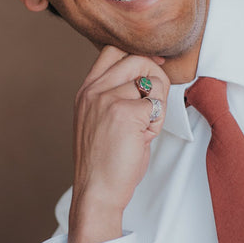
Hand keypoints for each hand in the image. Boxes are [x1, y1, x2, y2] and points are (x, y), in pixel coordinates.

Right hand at [67, 46, 169, 242]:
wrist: (97, 191)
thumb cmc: (104, 162)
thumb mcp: (100, 120)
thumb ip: (116, 95)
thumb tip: (148, 74)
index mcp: (86, 91)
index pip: (113, 50)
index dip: (138, 55)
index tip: (152, 68)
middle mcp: (93, 91)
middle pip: (136, 59)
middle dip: (156, 78)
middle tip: (154, 105)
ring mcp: (107, 100)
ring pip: (151, 83)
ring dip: (157, 105)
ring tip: (144, 129)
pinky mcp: (125, 113)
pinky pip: (156, 107)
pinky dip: (156, 124)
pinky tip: (143, 140)